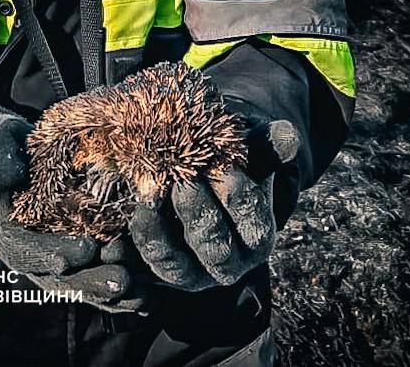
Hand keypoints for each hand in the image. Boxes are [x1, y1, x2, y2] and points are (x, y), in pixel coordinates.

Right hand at [0, 105, 143, 311]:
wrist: (6, 151)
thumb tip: (12, 169)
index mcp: (0, 231)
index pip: (23, 250)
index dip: (51, 253)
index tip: (85, 249)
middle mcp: (25, 250)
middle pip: (57, 277)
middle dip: (90, 281)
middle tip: (122, 281)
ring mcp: (49, 253)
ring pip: (80, 280)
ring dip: (110, 288)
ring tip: (141, 292)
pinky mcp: (72, 248)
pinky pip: (95, 271)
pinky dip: (119, 282)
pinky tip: (147, 290)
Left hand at [129, 119, 299, 290]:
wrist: (197, 188)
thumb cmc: (229, 168)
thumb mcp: (247, 158)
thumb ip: (265, 147)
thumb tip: (287, 134)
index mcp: (257, 238)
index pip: (250, 218)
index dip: (235, 192)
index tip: (220, 164)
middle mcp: (228, 264)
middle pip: (213, 245)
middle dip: (196, 210)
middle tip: (180, 180)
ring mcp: (191, 274)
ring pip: (174, 261)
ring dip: (158, 228)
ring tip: (148, 195)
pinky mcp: (158, 272)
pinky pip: (141, 263)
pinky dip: (131, 243)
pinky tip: (121, 219)